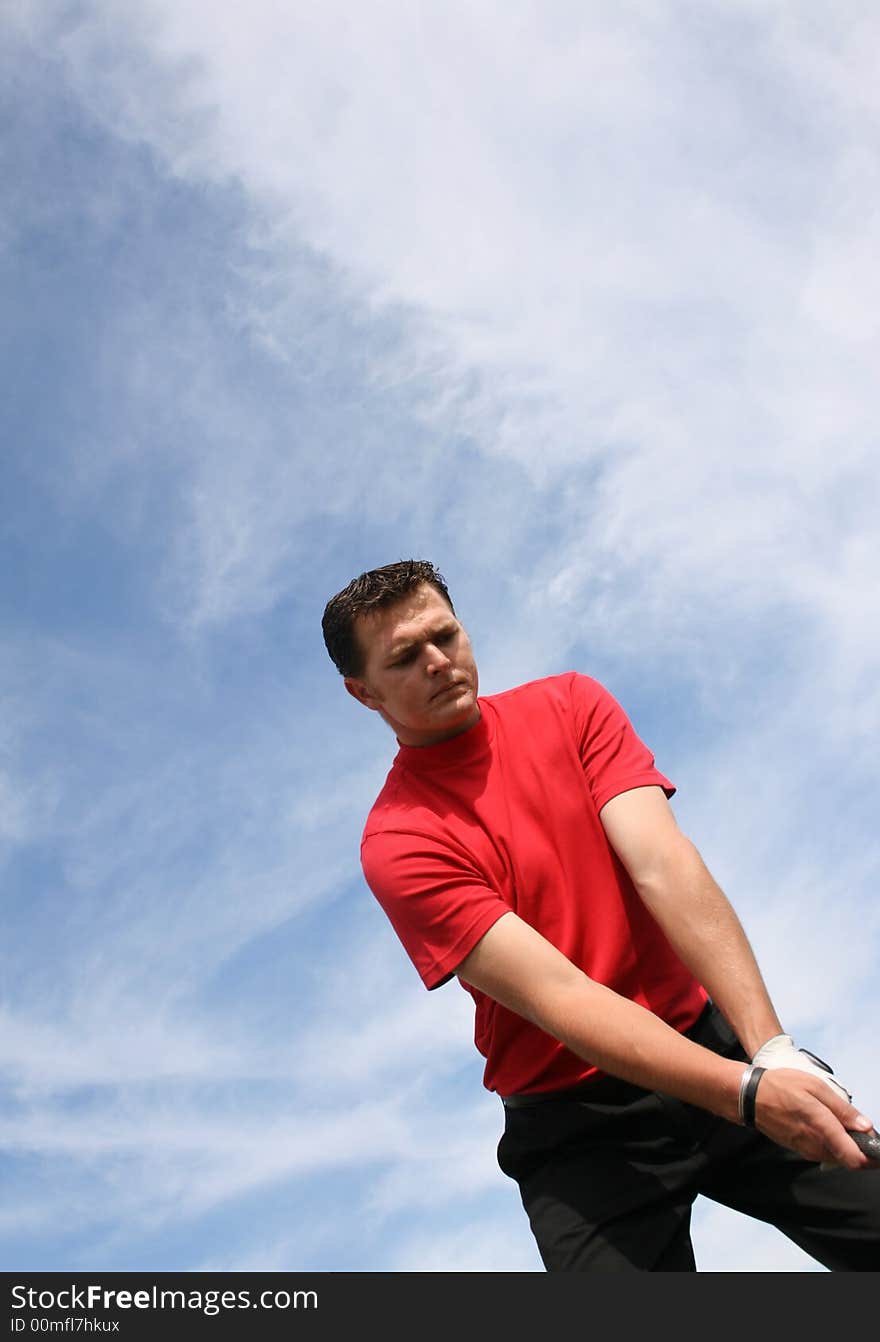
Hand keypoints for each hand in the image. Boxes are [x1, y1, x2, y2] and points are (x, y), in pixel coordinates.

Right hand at [749, 1035, 873, 1168]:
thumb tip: (866, 1126)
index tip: (879, 1151)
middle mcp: (815, 1144)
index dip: (873, 1159)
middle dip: (861, 1149)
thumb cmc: (782, 1086)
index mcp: (822, 1127)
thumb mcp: (815, 1087)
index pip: (855, 1158)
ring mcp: (806, 1150)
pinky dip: (832, 1145)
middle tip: (861, 1129)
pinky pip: (823, 1153)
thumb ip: (842, 1109)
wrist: (749, 1097)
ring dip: (846, 1147)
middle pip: (849, 1160)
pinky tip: (827, 1127)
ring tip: (842, 1124)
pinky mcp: (799, 1150)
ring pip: (836, 1157)